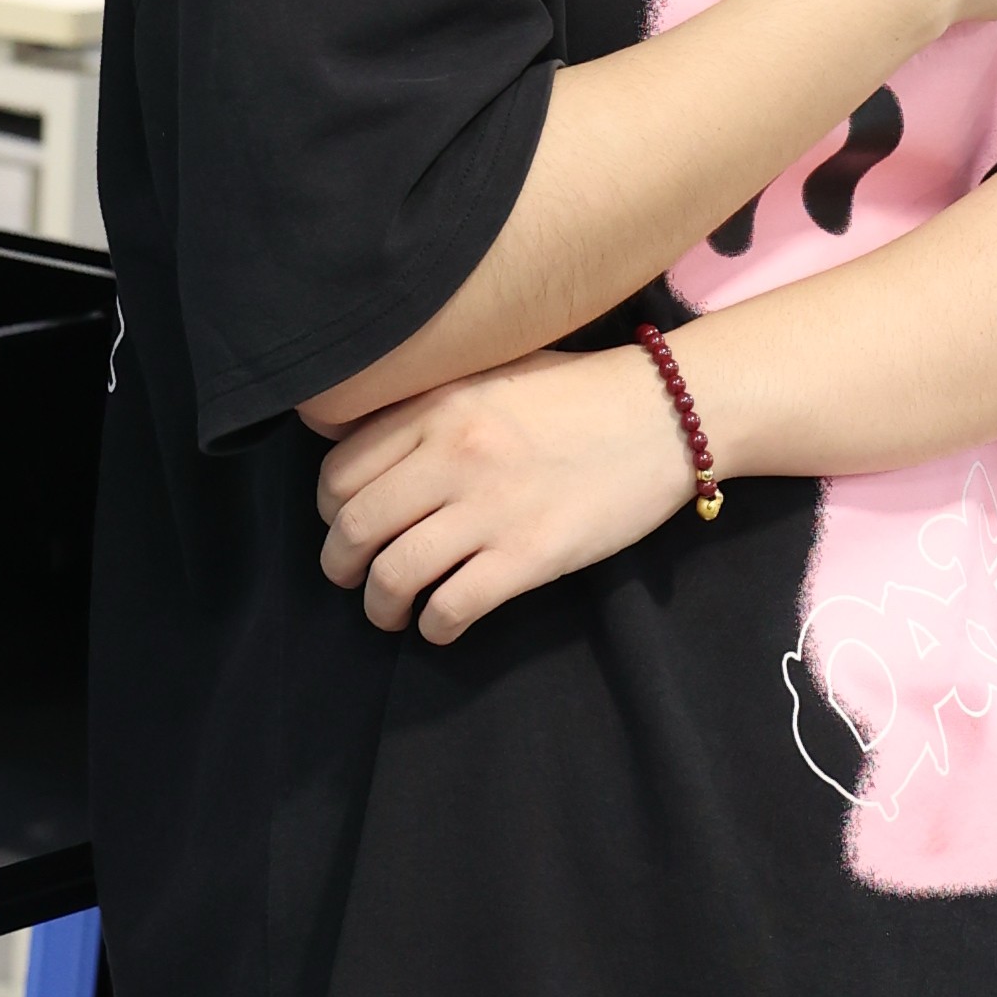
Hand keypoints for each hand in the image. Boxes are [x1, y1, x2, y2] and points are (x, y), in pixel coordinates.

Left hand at [316, 343, 700, 642]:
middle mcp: (454, 453)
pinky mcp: (529, 555)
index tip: (346, 522)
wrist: (666, 413)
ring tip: (390, 610)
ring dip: (378, 606)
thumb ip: (429, 397)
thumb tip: (356, 432)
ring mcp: (491, 507)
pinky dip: (433, 627)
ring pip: (391, 575)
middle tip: (352, 576)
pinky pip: (450, 608)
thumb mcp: (493, 369)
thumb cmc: (579, 392)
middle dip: (339, 565)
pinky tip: (442, 622)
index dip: (330, 508)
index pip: (340, 468)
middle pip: (353, 526)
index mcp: (439, 404)